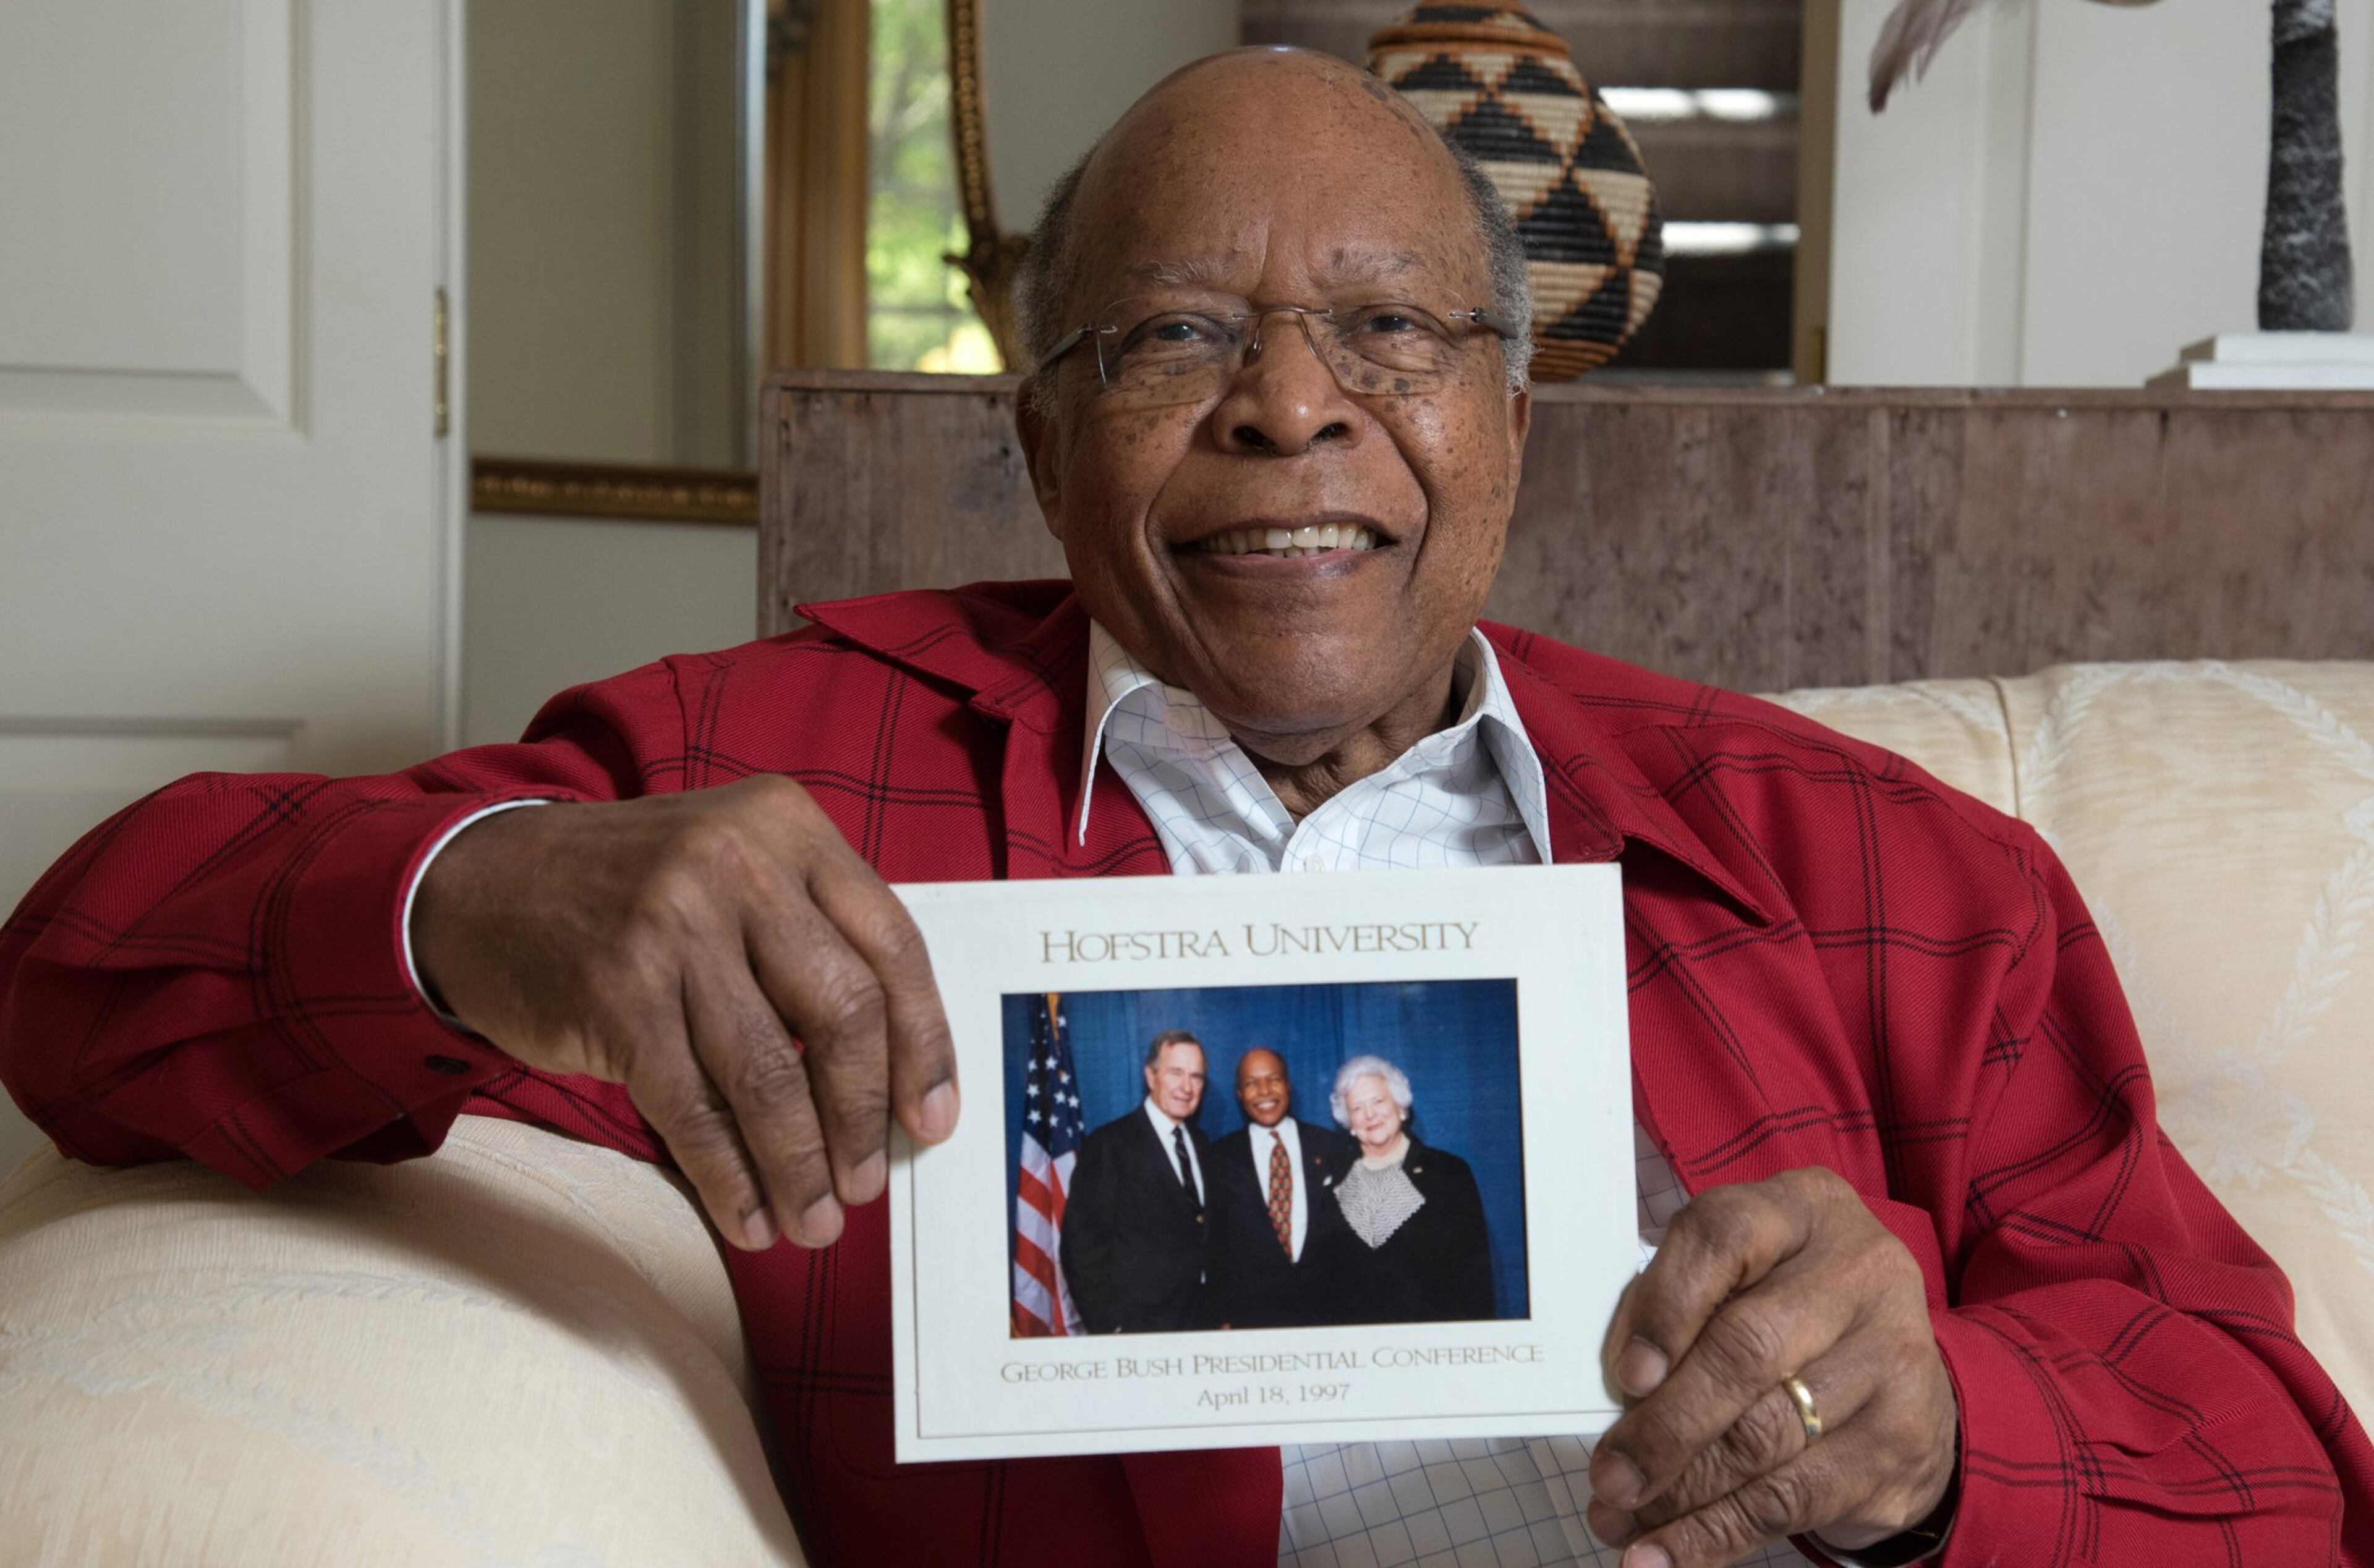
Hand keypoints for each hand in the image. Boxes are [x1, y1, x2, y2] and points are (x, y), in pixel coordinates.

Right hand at [411, 777, 957, 1251]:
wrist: (483, 883)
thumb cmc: (634, 890)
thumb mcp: (738, 867)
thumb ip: (812, 937)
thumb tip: (889, 1076)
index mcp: (789, 827)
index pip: (893, 946)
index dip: (924, 1044)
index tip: (932, 1117)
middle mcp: (739, 866)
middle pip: (844, 1011)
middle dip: (862, 1115)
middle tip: (866, 1181)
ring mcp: (674, 928)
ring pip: (770, 1073)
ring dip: (800, 1165)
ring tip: (815, 1218)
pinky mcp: (617, 995)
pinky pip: (693, 1107)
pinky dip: (728, 1175)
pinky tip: (749, 1215)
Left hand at [1585, 1166, 1956, 1566]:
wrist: (1899, 1364)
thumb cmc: (1784, 1308)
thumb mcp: (1737, 1278)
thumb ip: (1676, 1308)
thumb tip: (1614, 1389)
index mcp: (1799, 1209)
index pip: (1722, 1238)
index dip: (1666, 1307)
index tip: (1624, 1376)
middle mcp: (1857, 1270)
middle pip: (1747, 1349)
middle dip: (1665, 1426)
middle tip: (1609, 1477)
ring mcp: (1891, 1353)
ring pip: (1767, 1437)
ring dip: (1682, 1493)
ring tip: (1621, 1521)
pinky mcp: (1903, 1436)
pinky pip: (1795, 1497)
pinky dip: (1722, 1533)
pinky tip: (1670, 1552)